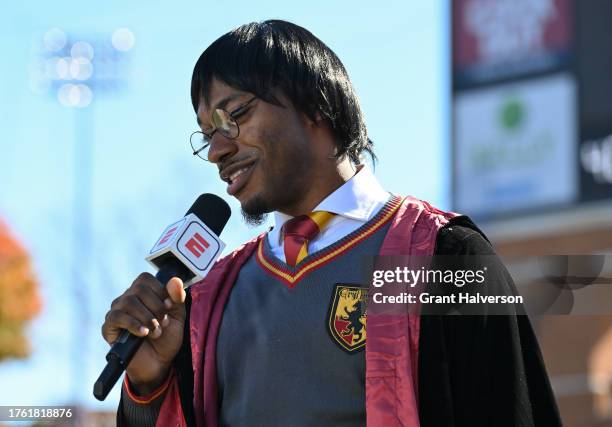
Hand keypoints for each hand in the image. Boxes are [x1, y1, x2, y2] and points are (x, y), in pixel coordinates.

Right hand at [101, 273, 185, 393]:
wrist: (158, 362)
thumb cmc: (167, 337)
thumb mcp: (177, 316)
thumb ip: (177, 298)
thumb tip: (175, 280)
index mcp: (142, 293)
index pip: (145, 279)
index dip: (160, 291)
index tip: (169, 306)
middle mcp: (127, 298)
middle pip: (138, 289)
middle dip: (156, 307)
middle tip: (163, 323)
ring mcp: (116, 312)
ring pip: (129, 302)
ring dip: (147, 318)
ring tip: (156, 332)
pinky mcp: (108, 327)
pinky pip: (117, 317)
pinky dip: (134, 324)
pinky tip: (144, 334)